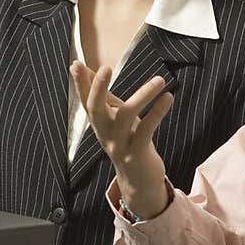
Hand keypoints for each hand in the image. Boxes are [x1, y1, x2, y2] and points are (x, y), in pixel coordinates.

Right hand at [70, 61, 171, 219]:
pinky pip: (146, 129)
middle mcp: (105, 133)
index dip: (80, 83)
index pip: (86, 100)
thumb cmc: (128, 142)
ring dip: (142, 95)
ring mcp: (120, 144)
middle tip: (105, 68)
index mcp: (99, 124)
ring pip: (126, 116)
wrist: (138, 181)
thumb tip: (92, 70)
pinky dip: (157, 112)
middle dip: (98, 88)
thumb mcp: (115, 119)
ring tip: (159, 80)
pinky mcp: (137, 153)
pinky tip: (168, 97)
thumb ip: (105, 97)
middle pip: (96, 109)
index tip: (75, 64)